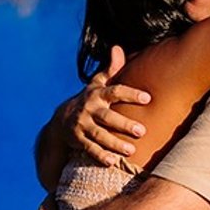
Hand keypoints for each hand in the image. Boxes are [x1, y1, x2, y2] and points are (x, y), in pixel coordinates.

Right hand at [75, 45, 151, 164]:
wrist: (61, 120)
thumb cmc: (89, 100)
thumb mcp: (97, 84)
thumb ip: (110, 69)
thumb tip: (117, 48)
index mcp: (97, 94)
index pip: (115, 91)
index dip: (131, 94)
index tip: (147, 98)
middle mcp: (89, 109)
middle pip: (107, 116)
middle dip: (124, 124)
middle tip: (142, 131)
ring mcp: (82, 125)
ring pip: (99, 135)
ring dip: (114, 143)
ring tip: (131, 151)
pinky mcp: (77, 140)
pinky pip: (89, 149)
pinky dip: (100, 156)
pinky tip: (113, 162)